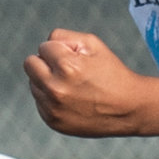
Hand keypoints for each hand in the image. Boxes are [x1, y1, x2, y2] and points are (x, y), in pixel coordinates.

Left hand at [23, 29, 148, 136]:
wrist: (128, 109)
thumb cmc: (111, 73)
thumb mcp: (93, 44)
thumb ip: (63, 37)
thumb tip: (44, 47)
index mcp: (66, 66)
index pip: (43, 47)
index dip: (60, 49)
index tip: (76, 58)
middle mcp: (55, 89)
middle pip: (29, 64)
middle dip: (46, 62)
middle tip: (67, 69)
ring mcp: (52, 108)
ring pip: (33, 83)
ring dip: (47, 81)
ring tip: (72, 86)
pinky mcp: (53, 121)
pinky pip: (40, 102)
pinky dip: (51, 99)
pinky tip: (72, 100)